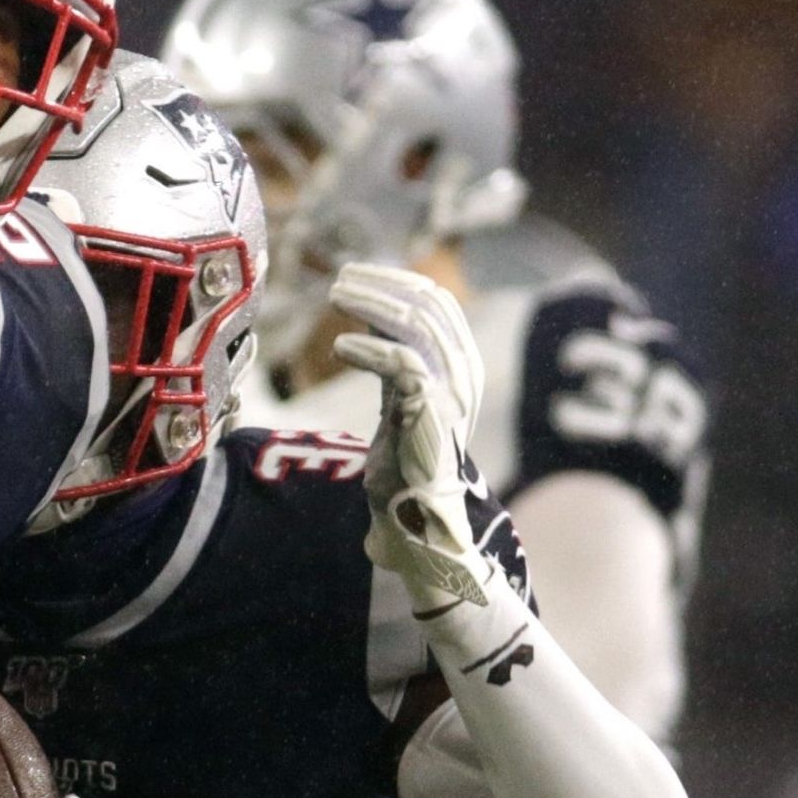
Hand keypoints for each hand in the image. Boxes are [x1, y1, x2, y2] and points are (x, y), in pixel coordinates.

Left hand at [330, 264, 491, 608]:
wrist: (418, 523)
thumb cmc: (403, 463)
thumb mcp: (397, 398)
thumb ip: (391, 358)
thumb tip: (364, 314)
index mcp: (459, 367)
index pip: (438, 304)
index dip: (397, 281)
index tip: (356, 275)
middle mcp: (462, 374)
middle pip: (429, 305)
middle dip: (382, 285)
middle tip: (339, 280)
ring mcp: (450, 392)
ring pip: (416, 324)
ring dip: (372, 304)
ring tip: (334, 297)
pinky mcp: (430, 412)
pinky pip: (402, 362)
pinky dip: (368, 348)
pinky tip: (339, 347)